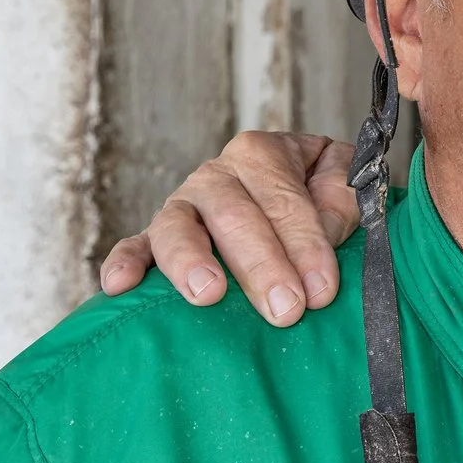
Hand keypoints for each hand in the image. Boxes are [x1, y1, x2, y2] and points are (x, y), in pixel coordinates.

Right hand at [98, 131, 358, 325]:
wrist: (291, 199)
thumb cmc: (320, 199)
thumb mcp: (342, 185)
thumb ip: (341, 200)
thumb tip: (321, 233)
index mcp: (262, 154)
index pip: (283, 199)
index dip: (304, 244)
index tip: (321, 290)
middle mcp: (216, 176)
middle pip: (233, 215)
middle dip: (261, 265)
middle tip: (285, 309)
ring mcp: (182, 206)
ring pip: (177, 227)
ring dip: (191, 261)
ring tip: (208, 295)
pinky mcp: (155, 238)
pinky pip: (134, 246)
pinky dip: (124, 263)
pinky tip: (120, 286)